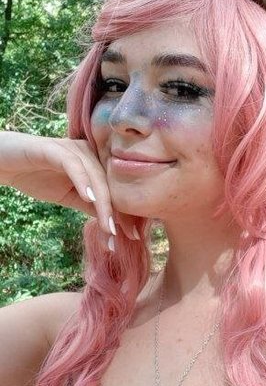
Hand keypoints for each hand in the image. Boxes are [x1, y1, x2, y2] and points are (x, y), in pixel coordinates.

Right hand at [0, 131, 139, 241]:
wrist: (4, 164)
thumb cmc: (36, 176)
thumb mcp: (69, 196)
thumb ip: (90, 206)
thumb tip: (113, 226)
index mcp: (94, 161)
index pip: (113, 188)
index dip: (124, 212)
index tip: (132, 237)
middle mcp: (88, 151)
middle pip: (109, 183)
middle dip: (115, 212)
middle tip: (120, 236)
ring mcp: (72, 148)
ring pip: (95, 176)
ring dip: (102, 202)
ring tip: (107, 225)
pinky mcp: (54, 148)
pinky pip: (73, 165)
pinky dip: (82, 181)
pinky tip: (88, 198)